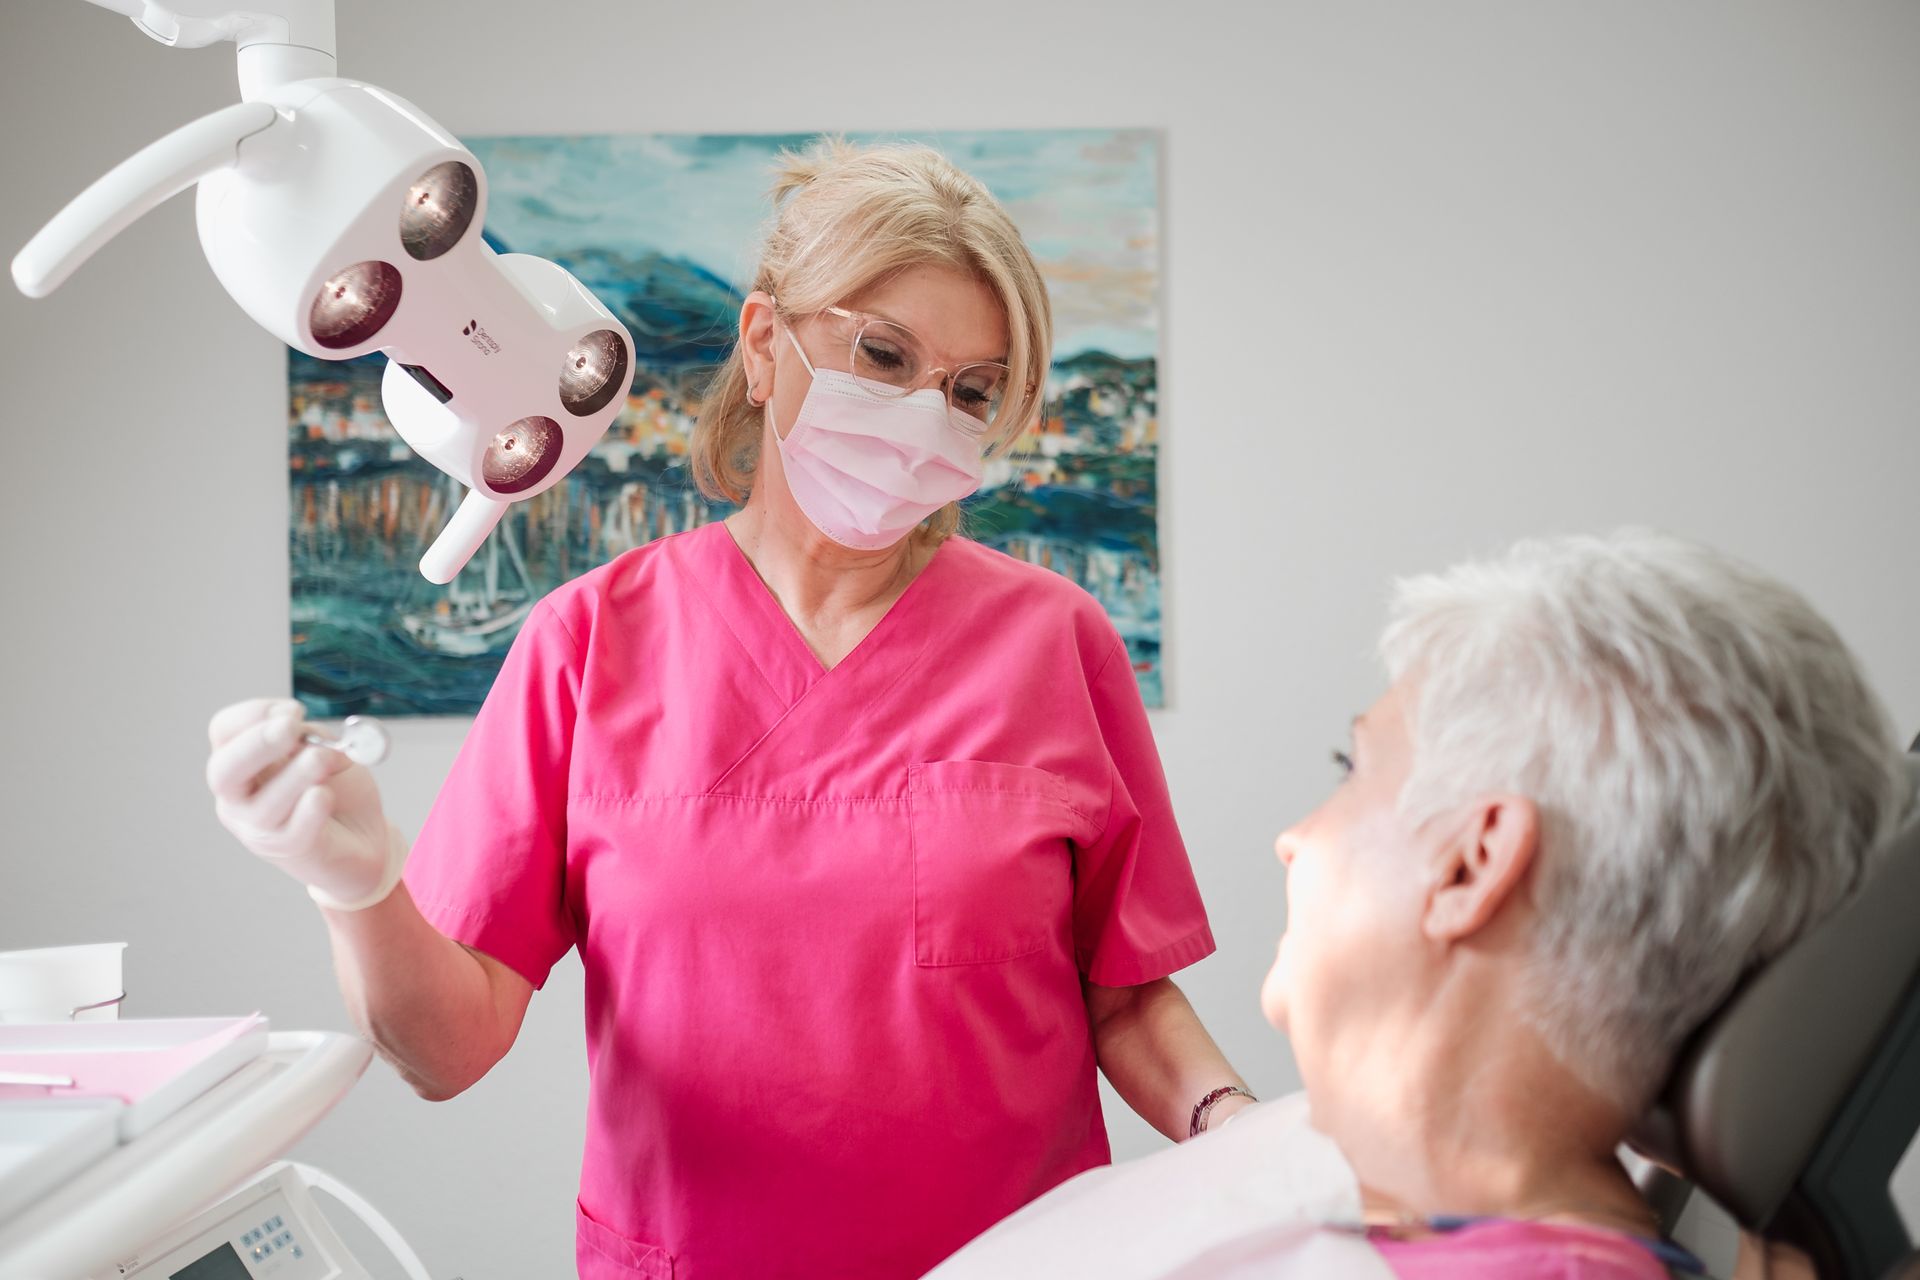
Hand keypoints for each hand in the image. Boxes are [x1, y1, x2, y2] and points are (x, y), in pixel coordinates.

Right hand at [206, 697, 397, 905]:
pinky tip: (325, 797)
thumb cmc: (337, 789)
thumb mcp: (325, 750)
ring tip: (325, 760)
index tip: (294, 711)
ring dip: (297, 774)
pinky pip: (293, 831)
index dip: (254, 713)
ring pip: (262, 806)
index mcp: (242, 762)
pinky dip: (310, 809)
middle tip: (290, 727)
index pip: (223, 731)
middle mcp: (240, 797)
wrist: (365, 838)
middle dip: (257, 743)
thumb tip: (301, 736)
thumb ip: (310, 739)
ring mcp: (259, 828)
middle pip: (224, 771)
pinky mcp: (289, 850)